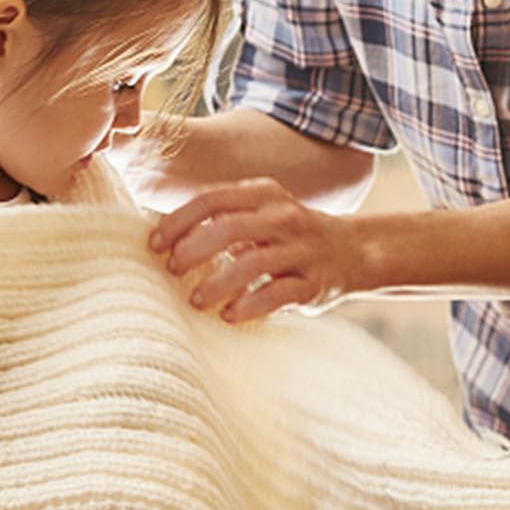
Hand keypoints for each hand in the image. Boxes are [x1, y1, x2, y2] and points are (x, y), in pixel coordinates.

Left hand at [148, 178, 363, 321]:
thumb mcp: (263, 212)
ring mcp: (302, 250)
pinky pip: (277, 294)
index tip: (153, 244)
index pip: (212, 200)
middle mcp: (285, 217)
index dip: (177, 222)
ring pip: (252, 263)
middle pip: (228, 228)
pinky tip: (229, 315)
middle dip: (192, 251)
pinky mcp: (314, 283)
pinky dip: (249, 306)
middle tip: (171, 271)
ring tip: (196, 301)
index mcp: (265, 194)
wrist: (355, 251)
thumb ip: (224, 217)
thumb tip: (165, 238)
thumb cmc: (292, 235)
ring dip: (217, 283)